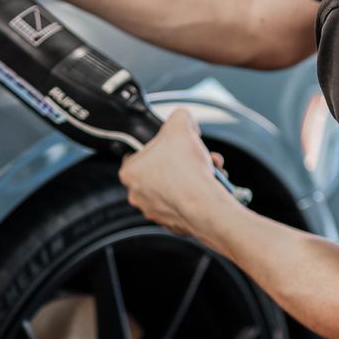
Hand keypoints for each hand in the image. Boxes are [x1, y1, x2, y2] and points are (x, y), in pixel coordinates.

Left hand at [118, 110, 229, 238]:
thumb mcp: (180, 124)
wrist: (204, 205)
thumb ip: (178, 116)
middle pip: (161, 169)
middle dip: (183, 160)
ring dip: (192, 175)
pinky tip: (208, 185)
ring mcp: (153, 210)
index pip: (141, 152)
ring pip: (174, 186)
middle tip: (197, 155)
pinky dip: (196, 193)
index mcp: (130, 172)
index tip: (175, 145)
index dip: (162, 144)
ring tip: (208, 169)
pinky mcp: (171, 222)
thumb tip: (182, 119)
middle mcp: (137, 194)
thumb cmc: (187, 171)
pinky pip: (183, 202)